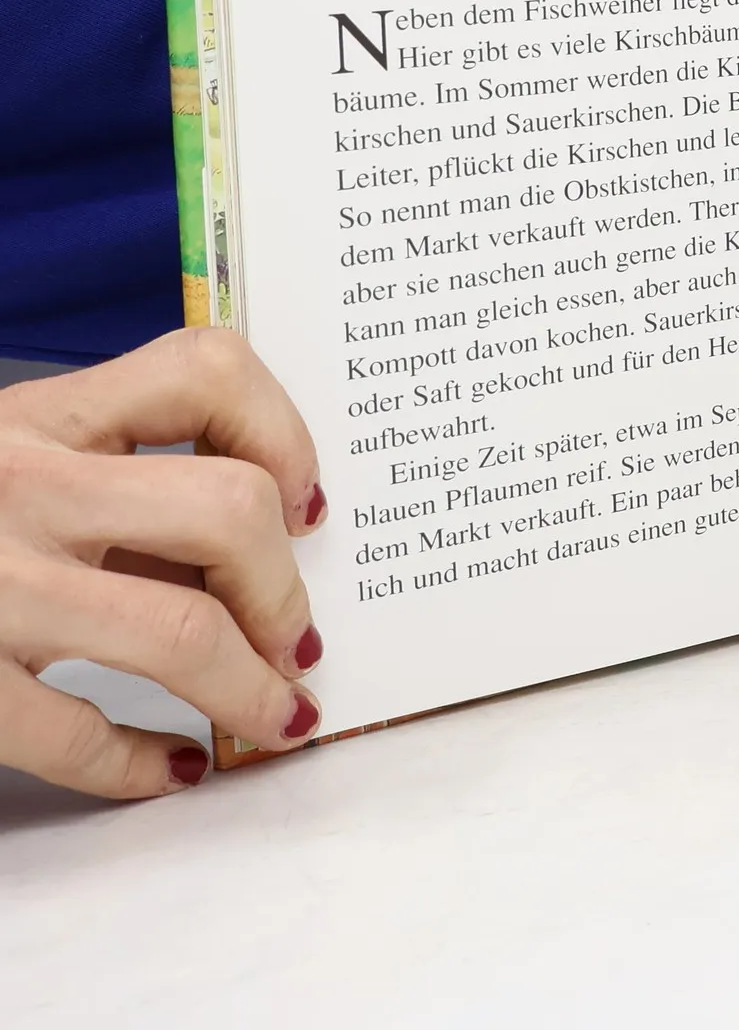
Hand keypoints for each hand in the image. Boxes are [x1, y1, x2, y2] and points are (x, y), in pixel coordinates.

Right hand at [0, 330, 325, 797]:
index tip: (310, 502)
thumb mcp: (8, 461)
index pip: (207, 369)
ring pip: (181, 632)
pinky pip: (78, 735)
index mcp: (38, 416)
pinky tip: (172, 767)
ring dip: (254, 688)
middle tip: (300, 633)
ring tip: (280, 715)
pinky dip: (144, 763)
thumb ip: (112, 480)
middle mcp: (18, 486)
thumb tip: (266, 536)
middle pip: (226, 508)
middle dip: (285, 587)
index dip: (285, 433)